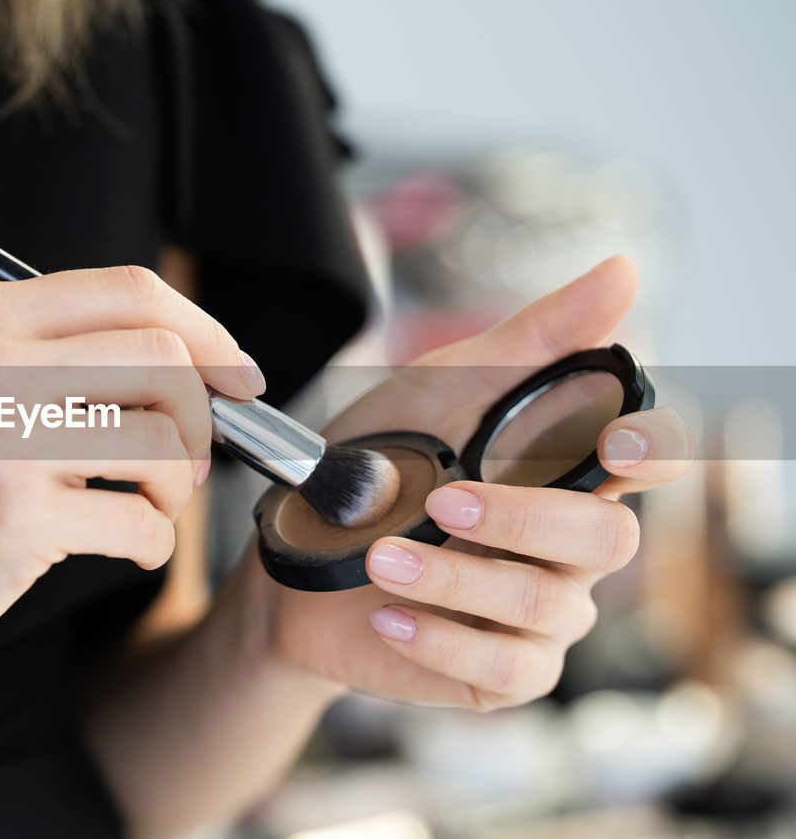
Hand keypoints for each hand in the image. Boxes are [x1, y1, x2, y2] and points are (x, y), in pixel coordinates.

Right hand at [0, 266, 262, 675]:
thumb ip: (57, 357)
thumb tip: (193, 363)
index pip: (131, 292)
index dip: (206, 332)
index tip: (237, 373)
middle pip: (162, 357)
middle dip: (201, 415)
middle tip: (189, 460)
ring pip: (163, 442)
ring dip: (177, 488)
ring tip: (144, 508)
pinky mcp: (11, 517)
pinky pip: (142, 524)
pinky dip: (152, 544)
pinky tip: (122, 548)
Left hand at [253, 256, 693, 709]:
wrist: (292, 561)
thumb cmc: (373, 467)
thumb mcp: (436, 393)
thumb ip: (527, 343)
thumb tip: (622, 271)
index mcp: (561, 469)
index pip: (647, 460)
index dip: (650, 452)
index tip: (614, 444)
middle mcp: (566, 544)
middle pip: (607, 539)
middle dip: (524, 520)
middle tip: (442, 502)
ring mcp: (541, 612)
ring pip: (548, 606)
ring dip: (456, 579)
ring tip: (379, 556)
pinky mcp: (503, 671)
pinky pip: (509, 669)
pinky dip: (443, 638)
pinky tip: (388, 615)